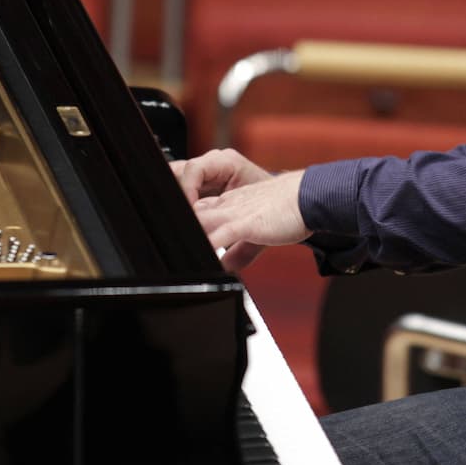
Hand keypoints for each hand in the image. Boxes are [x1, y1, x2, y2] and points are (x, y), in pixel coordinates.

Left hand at [170, 150, 310, 270]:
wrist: (310, 197)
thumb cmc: (288, 211)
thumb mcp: (257, 232)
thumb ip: (238, 251)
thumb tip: (221, 267)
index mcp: (227, 204)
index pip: (193, 209)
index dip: (179, 221)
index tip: (163, 235)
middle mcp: (226, 205)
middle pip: (189, 211)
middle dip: (171, 224)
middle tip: (155, 244)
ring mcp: (234, 212)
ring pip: (198, 220)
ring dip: (185, 232)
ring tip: (168, 253)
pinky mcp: (246, 223)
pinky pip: (220, 234)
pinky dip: (208, 245)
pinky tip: (200, 257)